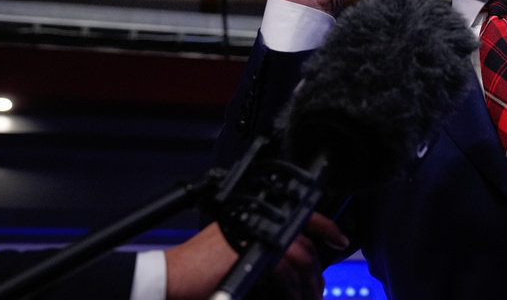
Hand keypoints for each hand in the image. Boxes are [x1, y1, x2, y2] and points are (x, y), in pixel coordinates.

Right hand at [164, 215, 348, 299]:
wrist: (167, 278)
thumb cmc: (196, 271)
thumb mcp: (235, 254)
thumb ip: (263, 253)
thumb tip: (294, 270)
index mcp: (254, 219)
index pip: (300, 214)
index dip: (326, 226)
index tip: (340, 239)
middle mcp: (257, 222)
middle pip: (304, 242)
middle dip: (317, 269)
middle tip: (318, 289)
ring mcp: (255, 236)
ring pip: (300, 256)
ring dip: (309, 283)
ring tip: (310, 299)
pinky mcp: (251, 254)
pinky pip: (285, 272)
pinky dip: (293, 290)